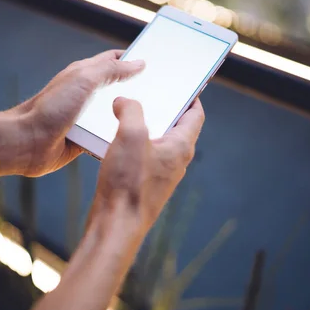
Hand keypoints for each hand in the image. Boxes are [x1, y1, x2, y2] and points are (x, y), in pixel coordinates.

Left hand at [4, 50, 144, 176]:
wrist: (28, 142)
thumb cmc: (50, 108)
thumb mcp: (84, 80)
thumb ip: (111, 70)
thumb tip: (138, 63)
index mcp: (84, 74)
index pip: (113, 61)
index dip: (132, 59)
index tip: (154, 62)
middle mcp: (85, 94)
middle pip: (117, 88)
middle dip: (137, 89)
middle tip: (161, 93)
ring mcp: (85, 117)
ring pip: (114, 114)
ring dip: (128, 116)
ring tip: (152, 118)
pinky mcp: (84, 138)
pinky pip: (107, 135)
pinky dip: (117, 136)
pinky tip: (132, 138)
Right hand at [90, 96, 204, 233]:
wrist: (115, 224)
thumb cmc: (128, 183)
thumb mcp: (130, 135)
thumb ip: (131, 110)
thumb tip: (125, 102)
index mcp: (180, 146)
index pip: (195, 115)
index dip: (192, 97)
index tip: (184, 84)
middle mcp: (175, 161)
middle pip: (175, 127)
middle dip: (163, 109)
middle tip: (149, 93)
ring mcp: (160, 175)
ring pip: (156, 142)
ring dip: (144, 127)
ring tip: (126, 113)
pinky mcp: (144, 184)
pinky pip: (142, 157)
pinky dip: (133, 145)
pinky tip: (114, 141)